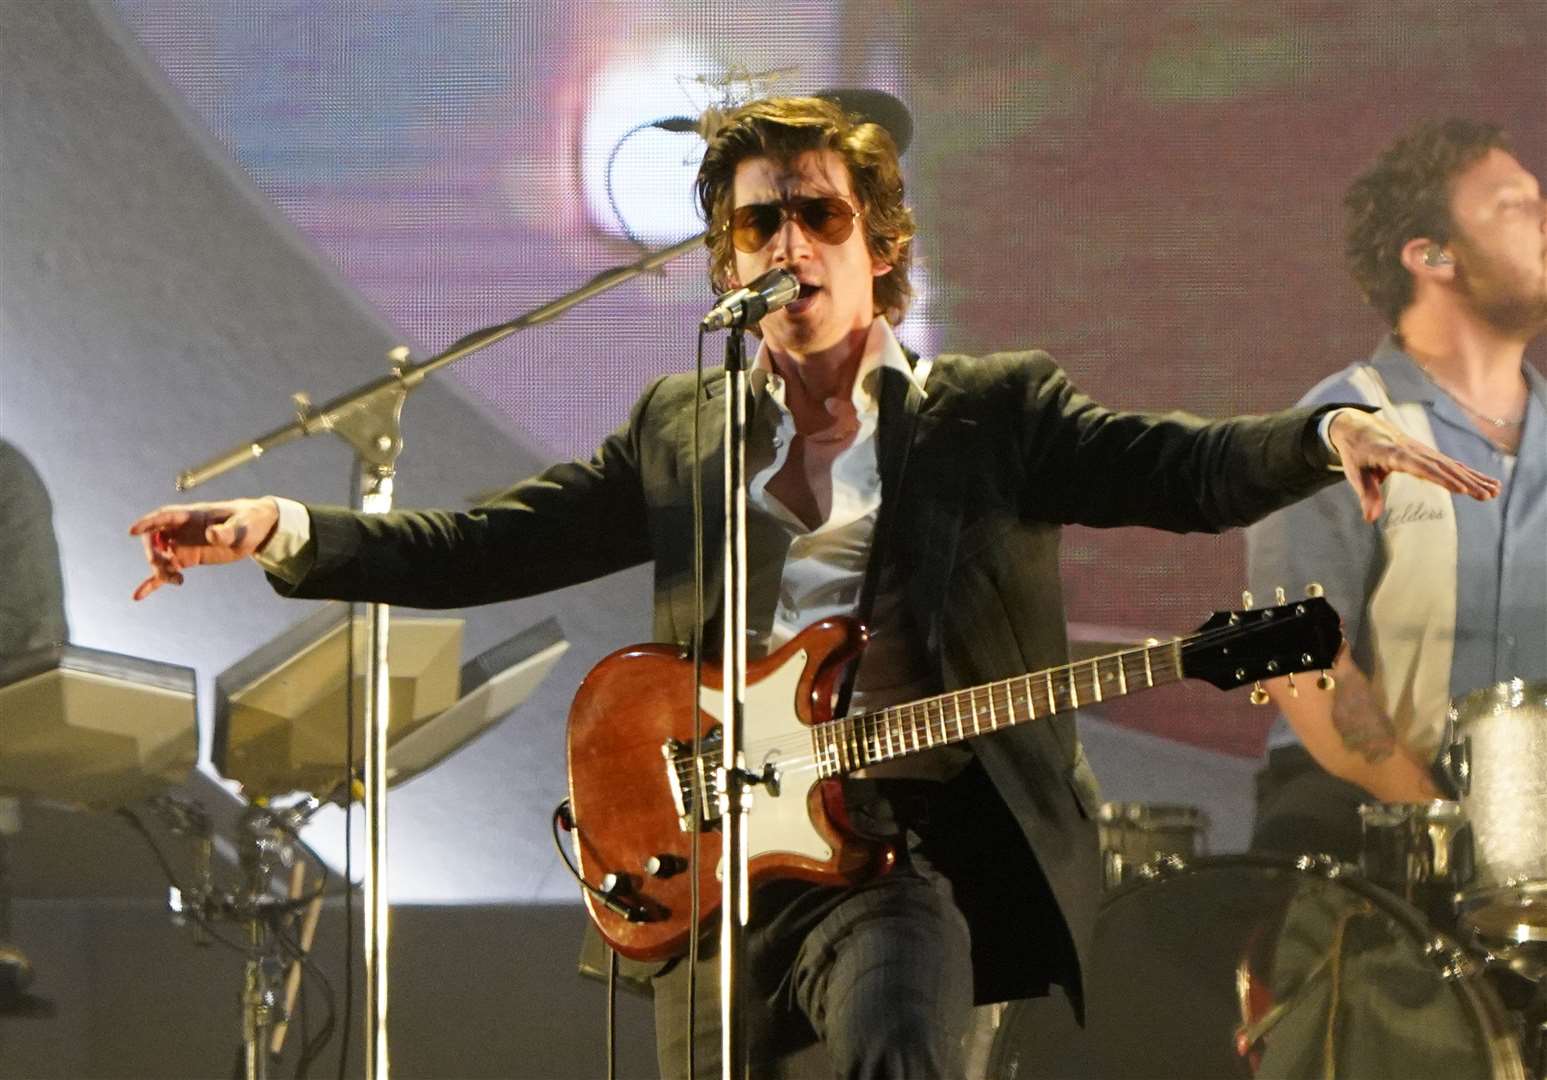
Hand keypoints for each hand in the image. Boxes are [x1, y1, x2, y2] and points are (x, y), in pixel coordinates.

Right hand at [128, 497, 279, 599]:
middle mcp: (181, 530)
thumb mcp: (242, 525)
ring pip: (160, 558)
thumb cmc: (249, 521)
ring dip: (159, 570)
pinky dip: (153, 583)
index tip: (132, 532)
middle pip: (154, 540)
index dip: (147, 523)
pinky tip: (138, 596)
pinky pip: (166, 571)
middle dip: (154, 554)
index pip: (163, 517)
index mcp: (192, 516)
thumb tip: (211, 535)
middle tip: (167, 568)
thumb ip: (226, 531)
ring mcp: (182, 545)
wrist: (256, 530)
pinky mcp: (188, 559)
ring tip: (177, 580)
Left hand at [1327, 409, 1499, 522]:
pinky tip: (1488, 482)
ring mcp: (1423, 450)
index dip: (1441, 478)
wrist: (1358, 426)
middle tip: (1485, 496)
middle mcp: (1413, 450)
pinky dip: (1470, 472)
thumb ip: (1366, 494)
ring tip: (1494, 491)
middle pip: (1443, 466)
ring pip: (1452, 465)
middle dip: (1466, 481)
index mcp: (1394, 453)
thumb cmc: (1356, 453)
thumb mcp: (1355, 472)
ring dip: (1474, 478)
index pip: (1421, 467)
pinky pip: (1451, 464)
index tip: (1461, 489)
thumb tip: (1370, 518)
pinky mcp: (1428, 453)